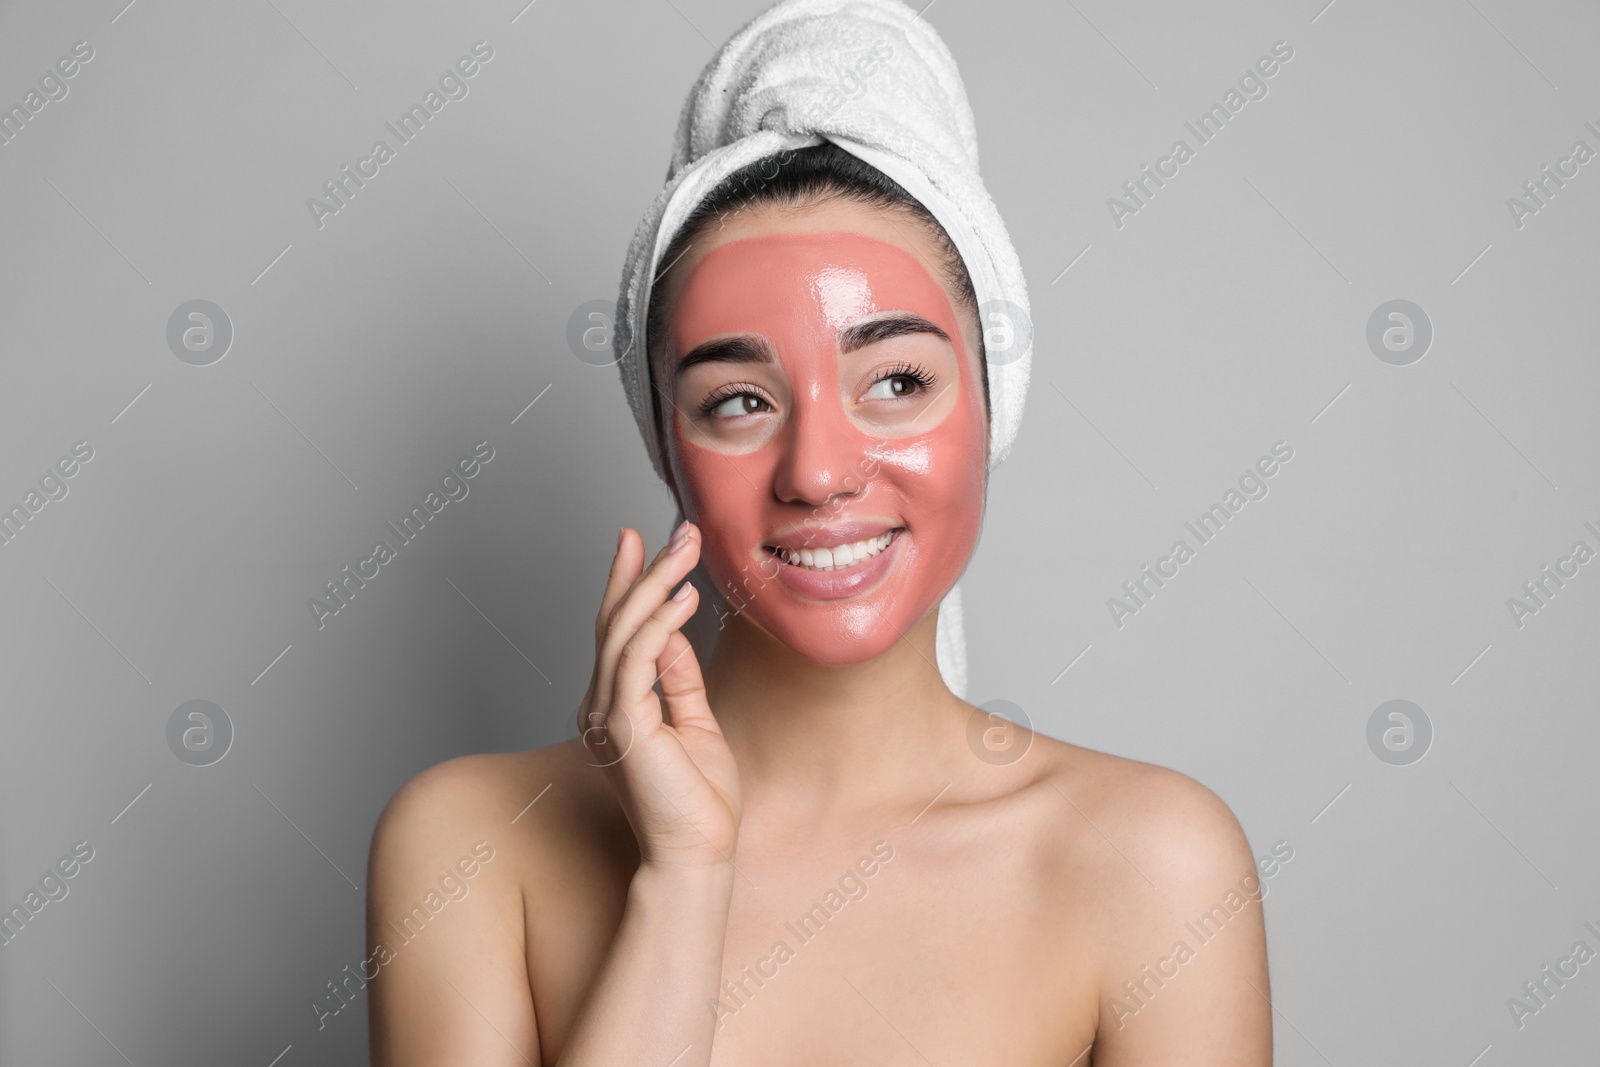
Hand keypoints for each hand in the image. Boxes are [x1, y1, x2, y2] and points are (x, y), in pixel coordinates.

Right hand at [576, 521, 741, 872]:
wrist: (699, 856)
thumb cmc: (700, 802)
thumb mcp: (695, 722)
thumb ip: (679, 677)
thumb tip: (673, 629)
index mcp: (614, 707)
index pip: (616, 631)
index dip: (626, 582)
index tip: (642, 538)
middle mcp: (601, 707)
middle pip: (614, 622)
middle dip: (643, 569)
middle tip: (680, 529)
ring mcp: (607, 716)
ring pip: (623, 632)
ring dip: (656, 583)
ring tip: (688, 547)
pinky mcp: (624, 726)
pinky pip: (636, 659)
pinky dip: (659, 622)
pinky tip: (684, 595)